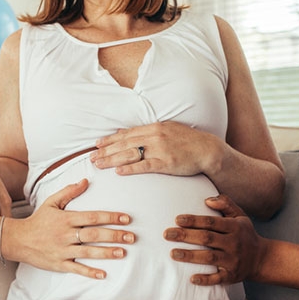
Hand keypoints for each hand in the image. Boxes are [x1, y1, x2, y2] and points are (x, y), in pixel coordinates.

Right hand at [9, 179, 135, 278]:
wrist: (18, 239)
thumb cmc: (38, 220)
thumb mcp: (51, 202)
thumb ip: (69, 191)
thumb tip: (86, 180)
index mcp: (66, 219)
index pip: (92, 217)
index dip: (110, 217)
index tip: (126, 218)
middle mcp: (65, 234)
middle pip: (93, 234)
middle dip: (114, 235)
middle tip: (132, 237)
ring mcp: (62, 250)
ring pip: (88, 252)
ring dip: (106, 253)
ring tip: (123, 252)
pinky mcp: (58, 264)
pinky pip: (76, 269)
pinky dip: (89, 272)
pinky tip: (103, 274)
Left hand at [91, 122, 222, 176]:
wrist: (206, 149)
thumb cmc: (187, 141)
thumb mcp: (167, 130)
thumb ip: (148, 132)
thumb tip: (127, 133)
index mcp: (154, 128)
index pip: (126, 134)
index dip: (110, 140)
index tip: (97, 145)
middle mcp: (154, 136)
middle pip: (124, 144)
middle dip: (106, 151)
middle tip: (91, 157)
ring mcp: (160, 149)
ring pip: (130, 154)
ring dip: (112, 159)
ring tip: (98, 164)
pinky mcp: (166, 162)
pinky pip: (145, 166)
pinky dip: (130, 168)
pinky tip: (118, 171)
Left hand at [164, 194, 260, 284]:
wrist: (262, 259)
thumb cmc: (245, 235)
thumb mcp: (240, 216)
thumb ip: (225, 204)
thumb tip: (207, 199)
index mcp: (234, 228)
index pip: (211, 222)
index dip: (194, 220)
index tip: (178, 220)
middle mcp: (234, 244)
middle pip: (207, 239)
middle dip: (186, 236)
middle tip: (167, 234)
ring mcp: (233, 261)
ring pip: (210, 258)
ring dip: (190, 256)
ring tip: (173, 253)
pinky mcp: (232, 276)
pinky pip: (218, 278)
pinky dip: (205, 279)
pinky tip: (191, 278)